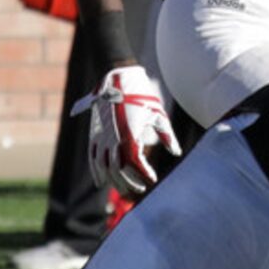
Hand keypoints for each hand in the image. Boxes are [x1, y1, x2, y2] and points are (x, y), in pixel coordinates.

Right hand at [73, 63, 180, 195]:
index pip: (135, 164)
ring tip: (123, 189)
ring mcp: (101, 137)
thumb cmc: (142, 96)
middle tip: (139, 189)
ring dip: (112, 180)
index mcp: (130, 136)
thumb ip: (167, 136)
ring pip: (104, 166)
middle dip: (128, 182)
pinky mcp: (94, 134)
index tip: (152, 180)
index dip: (143, 175)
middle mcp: (113, 139)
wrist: (118, 79)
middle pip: (118, 170)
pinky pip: (93, 157)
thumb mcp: (159, 115)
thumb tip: (176, 152)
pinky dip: (96, 171)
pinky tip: (100, 181)